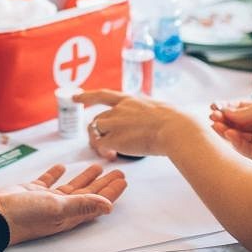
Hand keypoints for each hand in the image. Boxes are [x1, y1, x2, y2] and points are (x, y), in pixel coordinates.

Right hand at [0, 164, 125, 244]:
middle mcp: (61, 209)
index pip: (97, 202)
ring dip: (85, 178)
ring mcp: (46, 200)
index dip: (111, 192)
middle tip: (118, 171)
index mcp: (70, 215)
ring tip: (97, 166)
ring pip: (71, 187)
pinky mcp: (32, 192)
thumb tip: (109, 206)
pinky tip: (63, 166)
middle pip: (88, 194)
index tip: (124, 180)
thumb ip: (83, 205)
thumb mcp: (57, 208)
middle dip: (103, 183)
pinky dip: (56, 173)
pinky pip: (48, 181)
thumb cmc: (25, 216)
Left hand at [76, 90, 196, 158]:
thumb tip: (154, 115)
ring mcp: (115, 123)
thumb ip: (148, 110)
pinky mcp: (115, 139)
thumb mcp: (158, 107)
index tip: (76, 97)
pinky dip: (102, 151)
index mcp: (130, 100)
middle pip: (98, 119)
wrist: (174, 129)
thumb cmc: (174, 121)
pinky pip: (100, 145)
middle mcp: (119, 109)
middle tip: (105, 145)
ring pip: (96, 131)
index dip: (88, 96)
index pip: (103, 95)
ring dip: (99, 141)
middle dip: (99, 132)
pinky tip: (112, 156)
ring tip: (110, 152)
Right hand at [209, 98, 251, 164]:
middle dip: (224, 120)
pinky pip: (247, 150)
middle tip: (213, 117)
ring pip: (239, 137)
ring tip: (219, 126)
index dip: (227, 109)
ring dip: (227, 132)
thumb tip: (227, 112)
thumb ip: (247, 112)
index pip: (240, 110)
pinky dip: (237, 143)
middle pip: (237, 124)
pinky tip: (231, 135)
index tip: (215, 107)